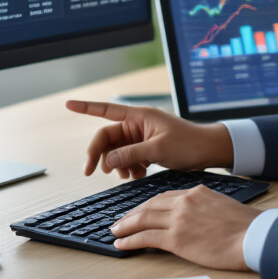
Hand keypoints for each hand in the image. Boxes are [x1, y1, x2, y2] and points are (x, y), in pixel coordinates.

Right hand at [67, 100, 233, 179]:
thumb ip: (131, 154)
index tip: (68, 104)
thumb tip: (109, 160)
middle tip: (92, 173)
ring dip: (118, 165)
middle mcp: (137, 124)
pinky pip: (128, 158)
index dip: (85, 107)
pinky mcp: (146, 149)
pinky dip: (129, 168)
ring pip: (116, 151)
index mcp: (139, 116)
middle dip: (101, 155)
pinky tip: (139, 174)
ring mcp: (141, 137)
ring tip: (130, 174)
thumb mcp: (158, 149)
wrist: (209, 151)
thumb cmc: (189, 143)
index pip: (106, 110)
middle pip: (107, 138)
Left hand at [110, 185, 257, 269]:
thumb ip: (205, 207)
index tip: (139, 211)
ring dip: (125, 226)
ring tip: (114, 231)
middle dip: (131, 214)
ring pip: (143, 219)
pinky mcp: (177, 239)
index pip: (164, 197)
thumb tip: (196, 218)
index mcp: (196, 192)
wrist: (254, 236)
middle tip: (120, 221)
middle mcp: (184, 202)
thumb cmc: (246, 226)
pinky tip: (122, 244)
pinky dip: (130, 240)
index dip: (148, 205)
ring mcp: (179, 220)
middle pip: (149, 206)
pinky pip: (146, 237)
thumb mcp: (222, 206)